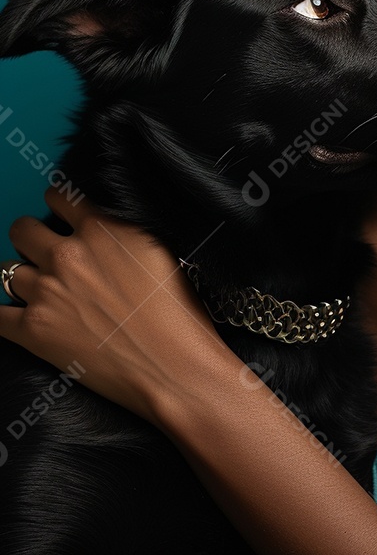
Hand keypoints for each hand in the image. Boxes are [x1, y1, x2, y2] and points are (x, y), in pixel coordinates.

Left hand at [0, 186, 225, 427]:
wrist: (171, 363)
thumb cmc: (176, 311)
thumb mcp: (156, 249)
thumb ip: (122, 231)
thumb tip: (104, 227)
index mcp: (101, 229)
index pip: (60, 196)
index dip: (58, 204)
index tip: (60, 214)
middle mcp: (68, 254)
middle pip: (22, 229)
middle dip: (30, 238)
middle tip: (43, 252)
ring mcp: (46, 291)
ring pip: (6, 269)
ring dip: (21, 277)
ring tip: (38, 288)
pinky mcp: (32, 330)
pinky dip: (2, 313)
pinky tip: (13, 315)